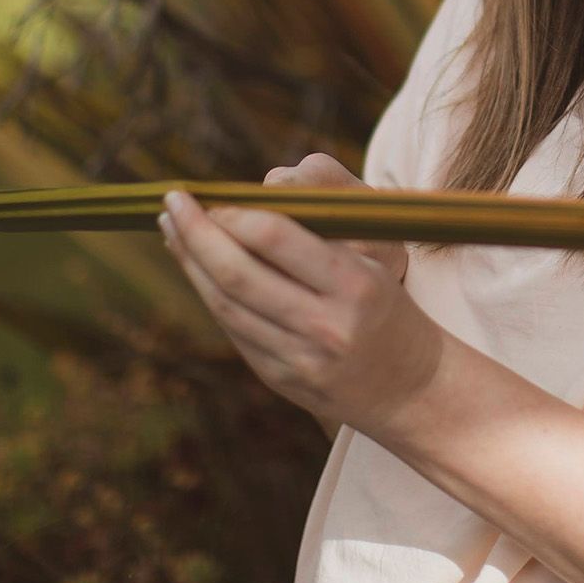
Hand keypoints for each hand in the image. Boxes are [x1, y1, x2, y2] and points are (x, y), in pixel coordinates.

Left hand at [159, 168, 444, 435]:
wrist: (411, 388)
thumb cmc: (389, 308)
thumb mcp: (375, 261)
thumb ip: (321, 228)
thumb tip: (255, 195)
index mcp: (354, 284)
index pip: (276, 237)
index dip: (233, 213)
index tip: (210, 194)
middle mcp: (324, 325)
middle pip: (237, 274)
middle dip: (196, 234)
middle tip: (172, 202)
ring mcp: (298, 359)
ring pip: (225, 305)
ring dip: (190, 263)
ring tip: (172, 230)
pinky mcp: (279, 379)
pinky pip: (233, 329)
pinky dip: (208, 293)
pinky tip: (196, 267)